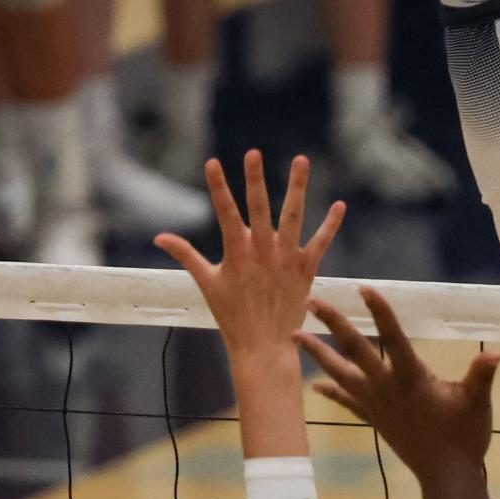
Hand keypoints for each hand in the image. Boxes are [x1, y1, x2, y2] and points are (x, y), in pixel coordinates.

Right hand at [155, 152, 343, 361]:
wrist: (263, 345)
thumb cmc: (232, 315)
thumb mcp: (207, 283)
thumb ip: (186, 255)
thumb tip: (159, 237)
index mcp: (237, 253)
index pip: (224, 212)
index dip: (218, 187)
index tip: (212, 162)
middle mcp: (262, 251)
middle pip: (259, 208)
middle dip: (255, 179)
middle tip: (253, 153)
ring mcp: (286, 259)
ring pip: (293, 216)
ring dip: (297, 188)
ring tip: (300, 160)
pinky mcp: (305, 269)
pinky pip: (321, 242)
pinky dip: (330, 225)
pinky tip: (340, 205)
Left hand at [299, 287, 499, 477]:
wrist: (446, 477)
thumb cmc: (464, 437)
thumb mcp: (478, 402)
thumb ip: (482, 375)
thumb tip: (496, 354)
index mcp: (411, 378)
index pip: (392, 337)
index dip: (379, 311)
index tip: (363, 288)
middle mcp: (386, 388)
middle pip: (353, 350)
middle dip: (332, 324)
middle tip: (310, 301)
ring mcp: (376, 405)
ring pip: (340, 374)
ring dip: (318, 354)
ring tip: (296, 336)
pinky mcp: (375, 420)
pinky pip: (347, 402)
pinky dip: (331, 392)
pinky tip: (315, 386)